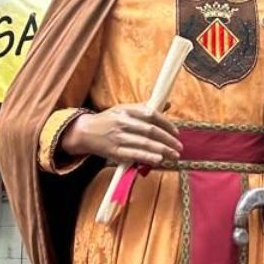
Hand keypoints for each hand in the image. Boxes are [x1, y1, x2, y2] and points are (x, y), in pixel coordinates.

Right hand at [63, 105, 181, 167]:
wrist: (84, 132)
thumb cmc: (108, 120)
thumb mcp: (124, 109)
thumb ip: (144, 108)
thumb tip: (167, 104)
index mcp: (126, 109)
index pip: (151, 114)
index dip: (166, 123)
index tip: (176, 132)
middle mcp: (122, 122)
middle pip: (150, 130)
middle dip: (168, 139)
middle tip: (179, 146)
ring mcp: (118, 137)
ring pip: (144, 143)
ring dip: (162, 150)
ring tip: (174, 155)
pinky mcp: (114, 151)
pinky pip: (134, 155)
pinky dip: (148, 157)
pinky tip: (159, 160)